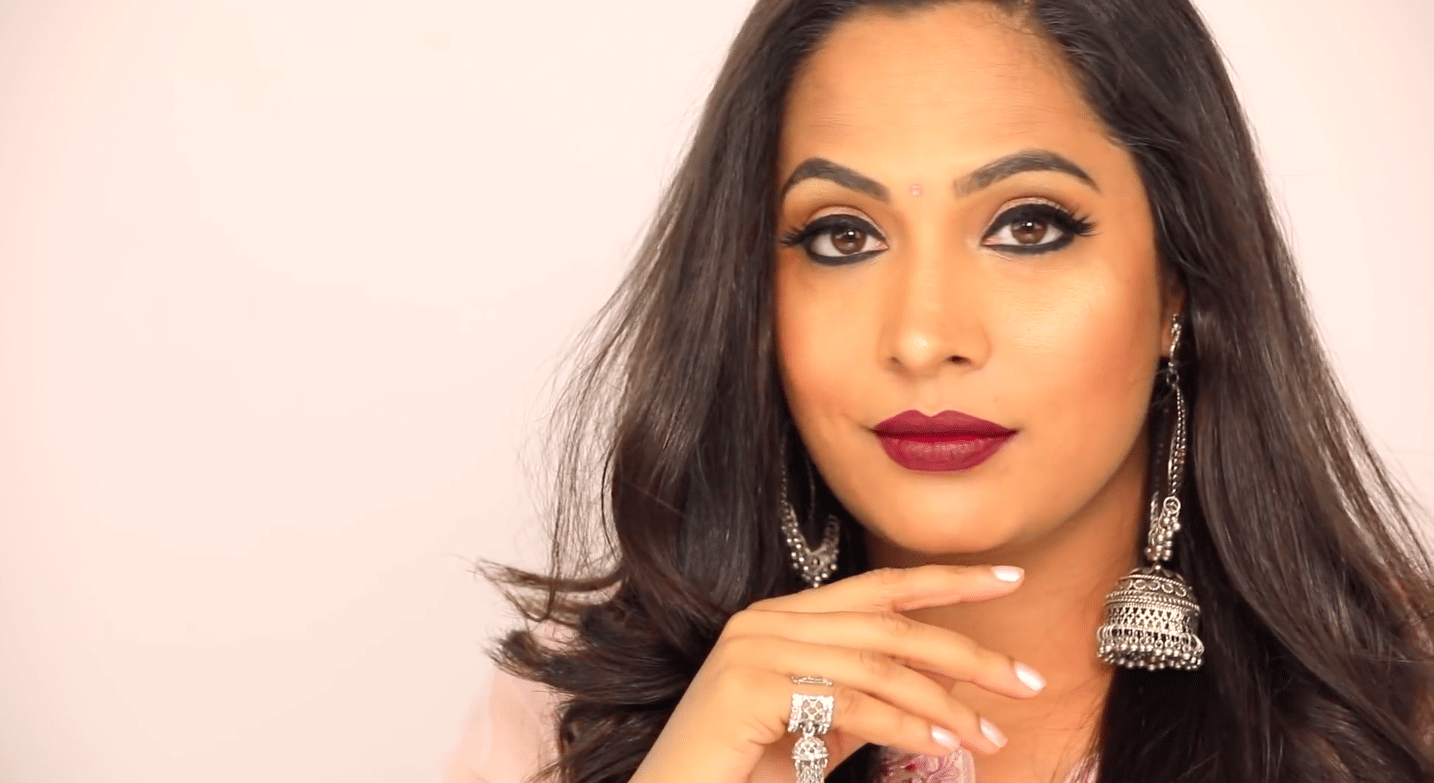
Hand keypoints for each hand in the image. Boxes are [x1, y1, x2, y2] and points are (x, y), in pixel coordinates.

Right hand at [628, 565, 1045, 782]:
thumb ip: (865, 698)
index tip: (1011, 577)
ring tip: (992, 735)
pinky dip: (907, 725)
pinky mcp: (749, 686)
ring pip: (878, 666)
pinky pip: (851, 701)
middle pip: (890, 626)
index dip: (948, 581)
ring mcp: (754, 649)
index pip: (879, 588)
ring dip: (946, 704)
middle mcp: (765, 620)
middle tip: (1029, 681)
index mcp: (781, 617)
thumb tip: (935, 692)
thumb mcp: (818, 728)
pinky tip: (944, 746)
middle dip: (968, 653)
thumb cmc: (743, 772)